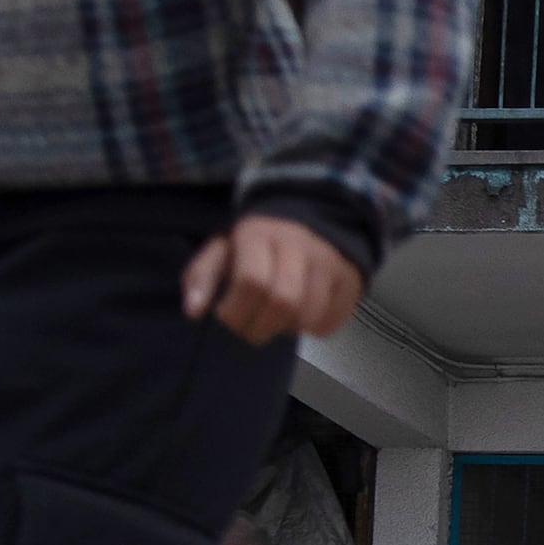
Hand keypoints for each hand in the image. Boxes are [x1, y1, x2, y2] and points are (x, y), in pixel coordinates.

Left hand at [178, 213, 364, 343]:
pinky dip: (312, 329)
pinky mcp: (350, 279)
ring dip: (286, 329)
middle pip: (283, 301)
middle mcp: (300, 245)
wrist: (314, 214)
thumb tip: (193, 311)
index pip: (252, 281)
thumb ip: (202, 276)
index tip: (226, 316)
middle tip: (251, 330)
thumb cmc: (260, 241)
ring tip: (276, 321)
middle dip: (259, 327)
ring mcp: (330, 262)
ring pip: (309, 314)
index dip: (236, 310)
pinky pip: (330, 321)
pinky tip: (300, 317)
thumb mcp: (224, 248)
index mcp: (261, 234)